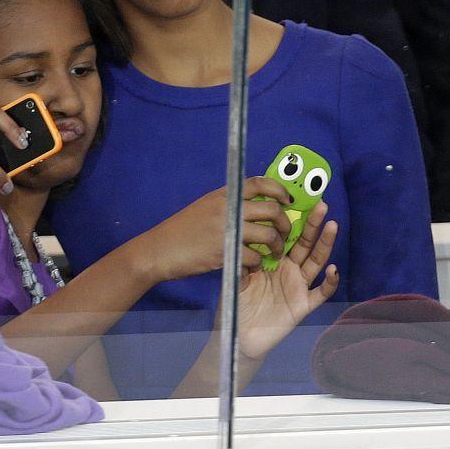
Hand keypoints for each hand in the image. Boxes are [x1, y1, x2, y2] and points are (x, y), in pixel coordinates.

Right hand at [142, 178, 291, 282]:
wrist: (160, 249)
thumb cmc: (182, 230)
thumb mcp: (206, 207)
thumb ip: (229, 204)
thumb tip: (256, 207)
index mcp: (224, 195)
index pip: (259, 183)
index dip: (279, 190)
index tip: (288, 200)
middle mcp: (228, 208)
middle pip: (272, 209)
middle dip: (285, 223)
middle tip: (284, 233)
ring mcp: (228, 229)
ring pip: (269, 234)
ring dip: (278, 246)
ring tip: (274, 253)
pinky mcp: (226, 251)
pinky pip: (255, 256)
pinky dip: (258, 263)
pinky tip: (253, 265)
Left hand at [237, 201, 338, 362]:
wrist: (239, 333)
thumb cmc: (237, 302)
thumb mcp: (236, 275)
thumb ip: (242, 257)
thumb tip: (242, 232)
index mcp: (273, 259)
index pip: (286, 235)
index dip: (293, 219)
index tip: (297, 200)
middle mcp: (289, 269)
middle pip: (304, 243)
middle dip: (313, 224)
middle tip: (321, 205)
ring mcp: (298, 286)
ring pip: (316, 261)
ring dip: (325, 244)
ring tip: (332, 225)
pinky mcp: (303, 304)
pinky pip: (320, 292)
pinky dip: (328, 281)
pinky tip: (332, 269)